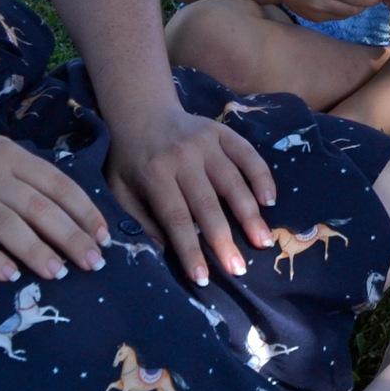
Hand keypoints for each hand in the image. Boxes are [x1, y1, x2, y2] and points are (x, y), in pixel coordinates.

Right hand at [0, 120, 110, 284]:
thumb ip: (20, 173)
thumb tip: (64, 206)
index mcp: (7, 153)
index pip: (57, 183)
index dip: (83, 211)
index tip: (103, 236)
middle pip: (37, 206)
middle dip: (70, 236)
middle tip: (93, 263)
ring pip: (5, 223)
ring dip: (35, 250)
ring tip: (58, 273)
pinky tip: (8, 275)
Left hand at [104, 99, 276, 286]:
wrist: (142, 112)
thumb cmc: (130, 160)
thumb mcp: (120, 191)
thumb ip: (141, 219)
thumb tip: (166, 253)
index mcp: (154, 174)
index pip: (176, 218)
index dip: (190, 250)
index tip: (204, 278)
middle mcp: (182, 157)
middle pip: (207, 204)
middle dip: (224, 239)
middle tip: (239, 269)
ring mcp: (206, 142)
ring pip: (232, 181)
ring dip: (249, 213)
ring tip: (263, 241)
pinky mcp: (223, 131)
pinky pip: (248, 155)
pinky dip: (261, 177)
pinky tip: (270, 201)